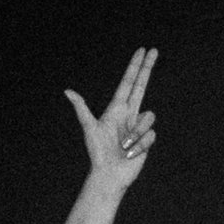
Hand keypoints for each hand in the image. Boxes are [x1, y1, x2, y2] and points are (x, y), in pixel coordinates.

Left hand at [66, 46, 157, 192]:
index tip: (143, 51)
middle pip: (142, 85)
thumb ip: (82, 108)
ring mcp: (139, 126)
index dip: (136, 66)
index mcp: (117, 108)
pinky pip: (150, 135)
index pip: (129, 82)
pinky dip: (140, 145)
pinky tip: (131, 153)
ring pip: (148, 117)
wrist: (109, 174)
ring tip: (124, 146)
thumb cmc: (98, 152)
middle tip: (155, 49)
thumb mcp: (89, 128)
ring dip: (135, 134)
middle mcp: (129, 113)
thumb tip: (67, 91)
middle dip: (148, 67)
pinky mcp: (147, 139)